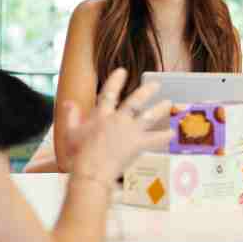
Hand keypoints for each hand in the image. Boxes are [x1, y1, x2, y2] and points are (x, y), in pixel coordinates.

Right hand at [64, 68, 173, 185]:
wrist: (92, 170)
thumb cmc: (79, 154)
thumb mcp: (71, 134)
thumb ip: (71, 116)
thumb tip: (68, 103)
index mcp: (101, 115)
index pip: (108, 93)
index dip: (115, 81)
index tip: (122, 71)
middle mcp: (118, 119)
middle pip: (135, 101)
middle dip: (146, 91)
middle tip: (156, 84)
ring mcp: (130, 131)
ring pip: (148, 116)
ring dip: (160, 109)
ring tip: (169, 102)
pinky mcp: (138, 144)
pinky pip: (155, 138)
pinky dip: (165, 136)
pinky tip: (173, 132)